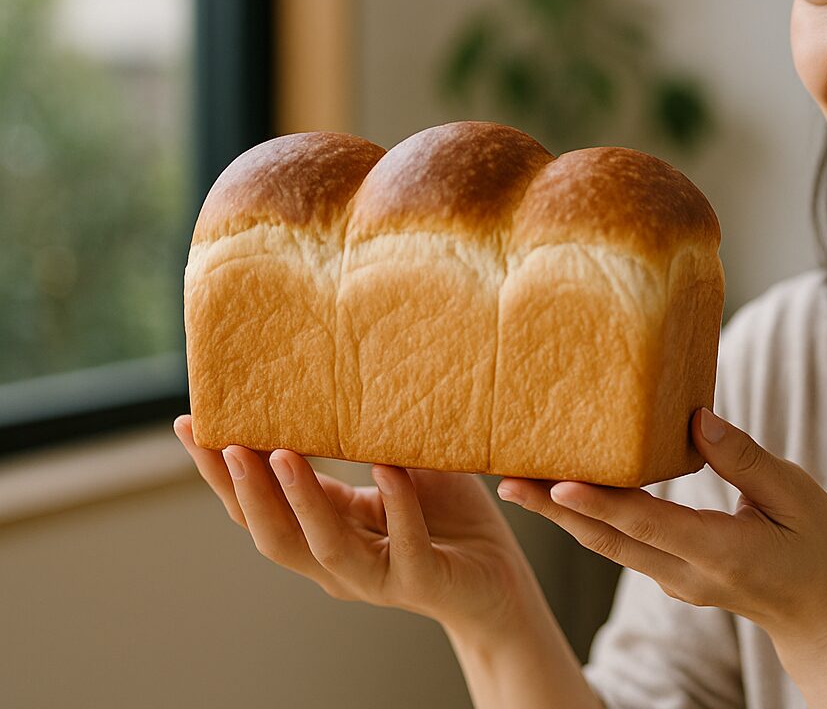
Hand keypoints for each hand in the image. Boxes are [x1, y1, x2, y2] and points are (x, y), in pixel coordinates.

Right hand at [173, 415, 536, 635]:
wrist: (502, 575)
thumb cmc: (449, 517)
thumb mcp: (399, 469)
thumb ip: (364, 442)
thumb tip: (331, 379)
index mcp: (324, 531)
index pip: (257, 507)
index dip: (220, 473)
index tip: (190, 426)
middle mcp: (337, 562)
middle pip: (270, 533)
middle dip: (241, 487)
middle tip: (220, 441)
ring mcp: (377, 577)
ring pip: (322, 546)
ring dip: (299, 499)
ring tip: (281, 453)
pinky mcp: (422, 582)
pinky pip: (404, 545)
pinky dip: (396, 504)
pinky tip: (388, 469)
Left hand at [497, 407, 826, 650]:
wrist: (819, 613)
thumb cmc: (816, 547)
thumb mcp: (798, 497)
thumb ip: (746, 460)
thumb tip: (698, 421)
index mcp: (721, 552)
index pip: (649, 525)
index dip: (602, 504)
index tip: (558, 485)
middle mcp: (686, 573)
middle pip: (610, 540)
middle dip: (555, 510)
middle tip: (509, 481)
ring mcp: (675, 580)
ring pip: (609, 545)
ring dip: (562, 516)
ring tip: (518, 484)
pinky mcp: (670, 576)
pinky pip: (622, 545)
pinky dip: (590, 521)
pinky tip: (567, 494)